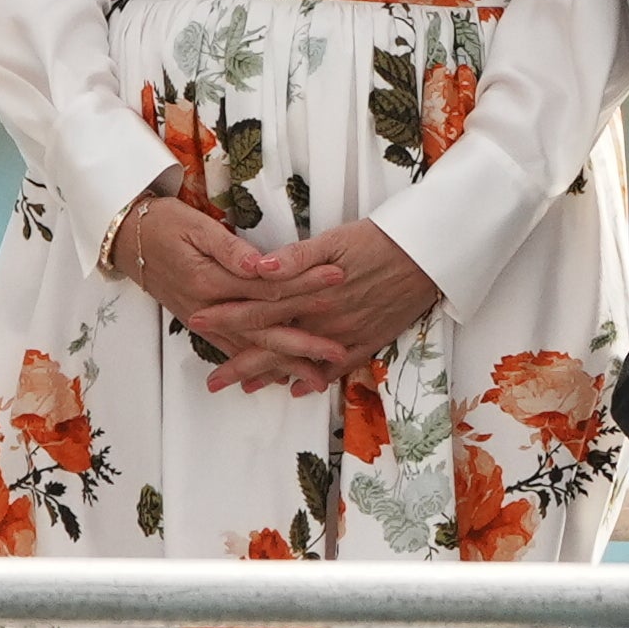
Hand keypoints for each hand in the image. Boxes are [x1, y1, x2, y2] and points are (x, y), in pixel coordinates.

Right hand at [111, 195, 345, 395]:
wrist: (126, 239)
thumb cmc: (163, 225)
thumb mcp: (196, 226)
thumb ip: (230, 249)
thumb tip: (261, 264)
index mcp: (210, 280)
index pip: (267, 286)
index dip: (304, 283)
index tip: (338, 279)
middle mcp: (208, 307)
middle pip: (263, 327)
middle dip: (303, 341)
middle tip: (339, 350)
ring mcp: (204, 320)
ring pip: (250, 346)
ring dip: (284, 364)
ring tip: (318, 378)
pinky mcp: (201, 325)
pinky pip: (232, 350)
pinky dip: (256, 366)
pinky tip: (279, 377)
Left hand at [192, 218, 443, 389]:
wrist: (430, 255)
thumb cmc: (381, 239)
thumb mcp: (335, 239)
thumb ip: (296, 256)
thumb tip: (259, 267)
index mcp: (311, 291)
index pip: (259, 308)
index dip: (227, 317)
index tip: (198, 324)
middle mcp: (325, 318)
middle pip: (274, 344)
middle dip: (240, 363)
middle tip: (213, 381)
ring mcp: (346, 334)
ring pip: (301, 360)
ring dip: (273, 374)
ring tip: (246, 388)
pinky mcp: (369, 340)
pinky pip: (337, 368)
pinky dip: (316, 379)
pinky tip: (299, 389)